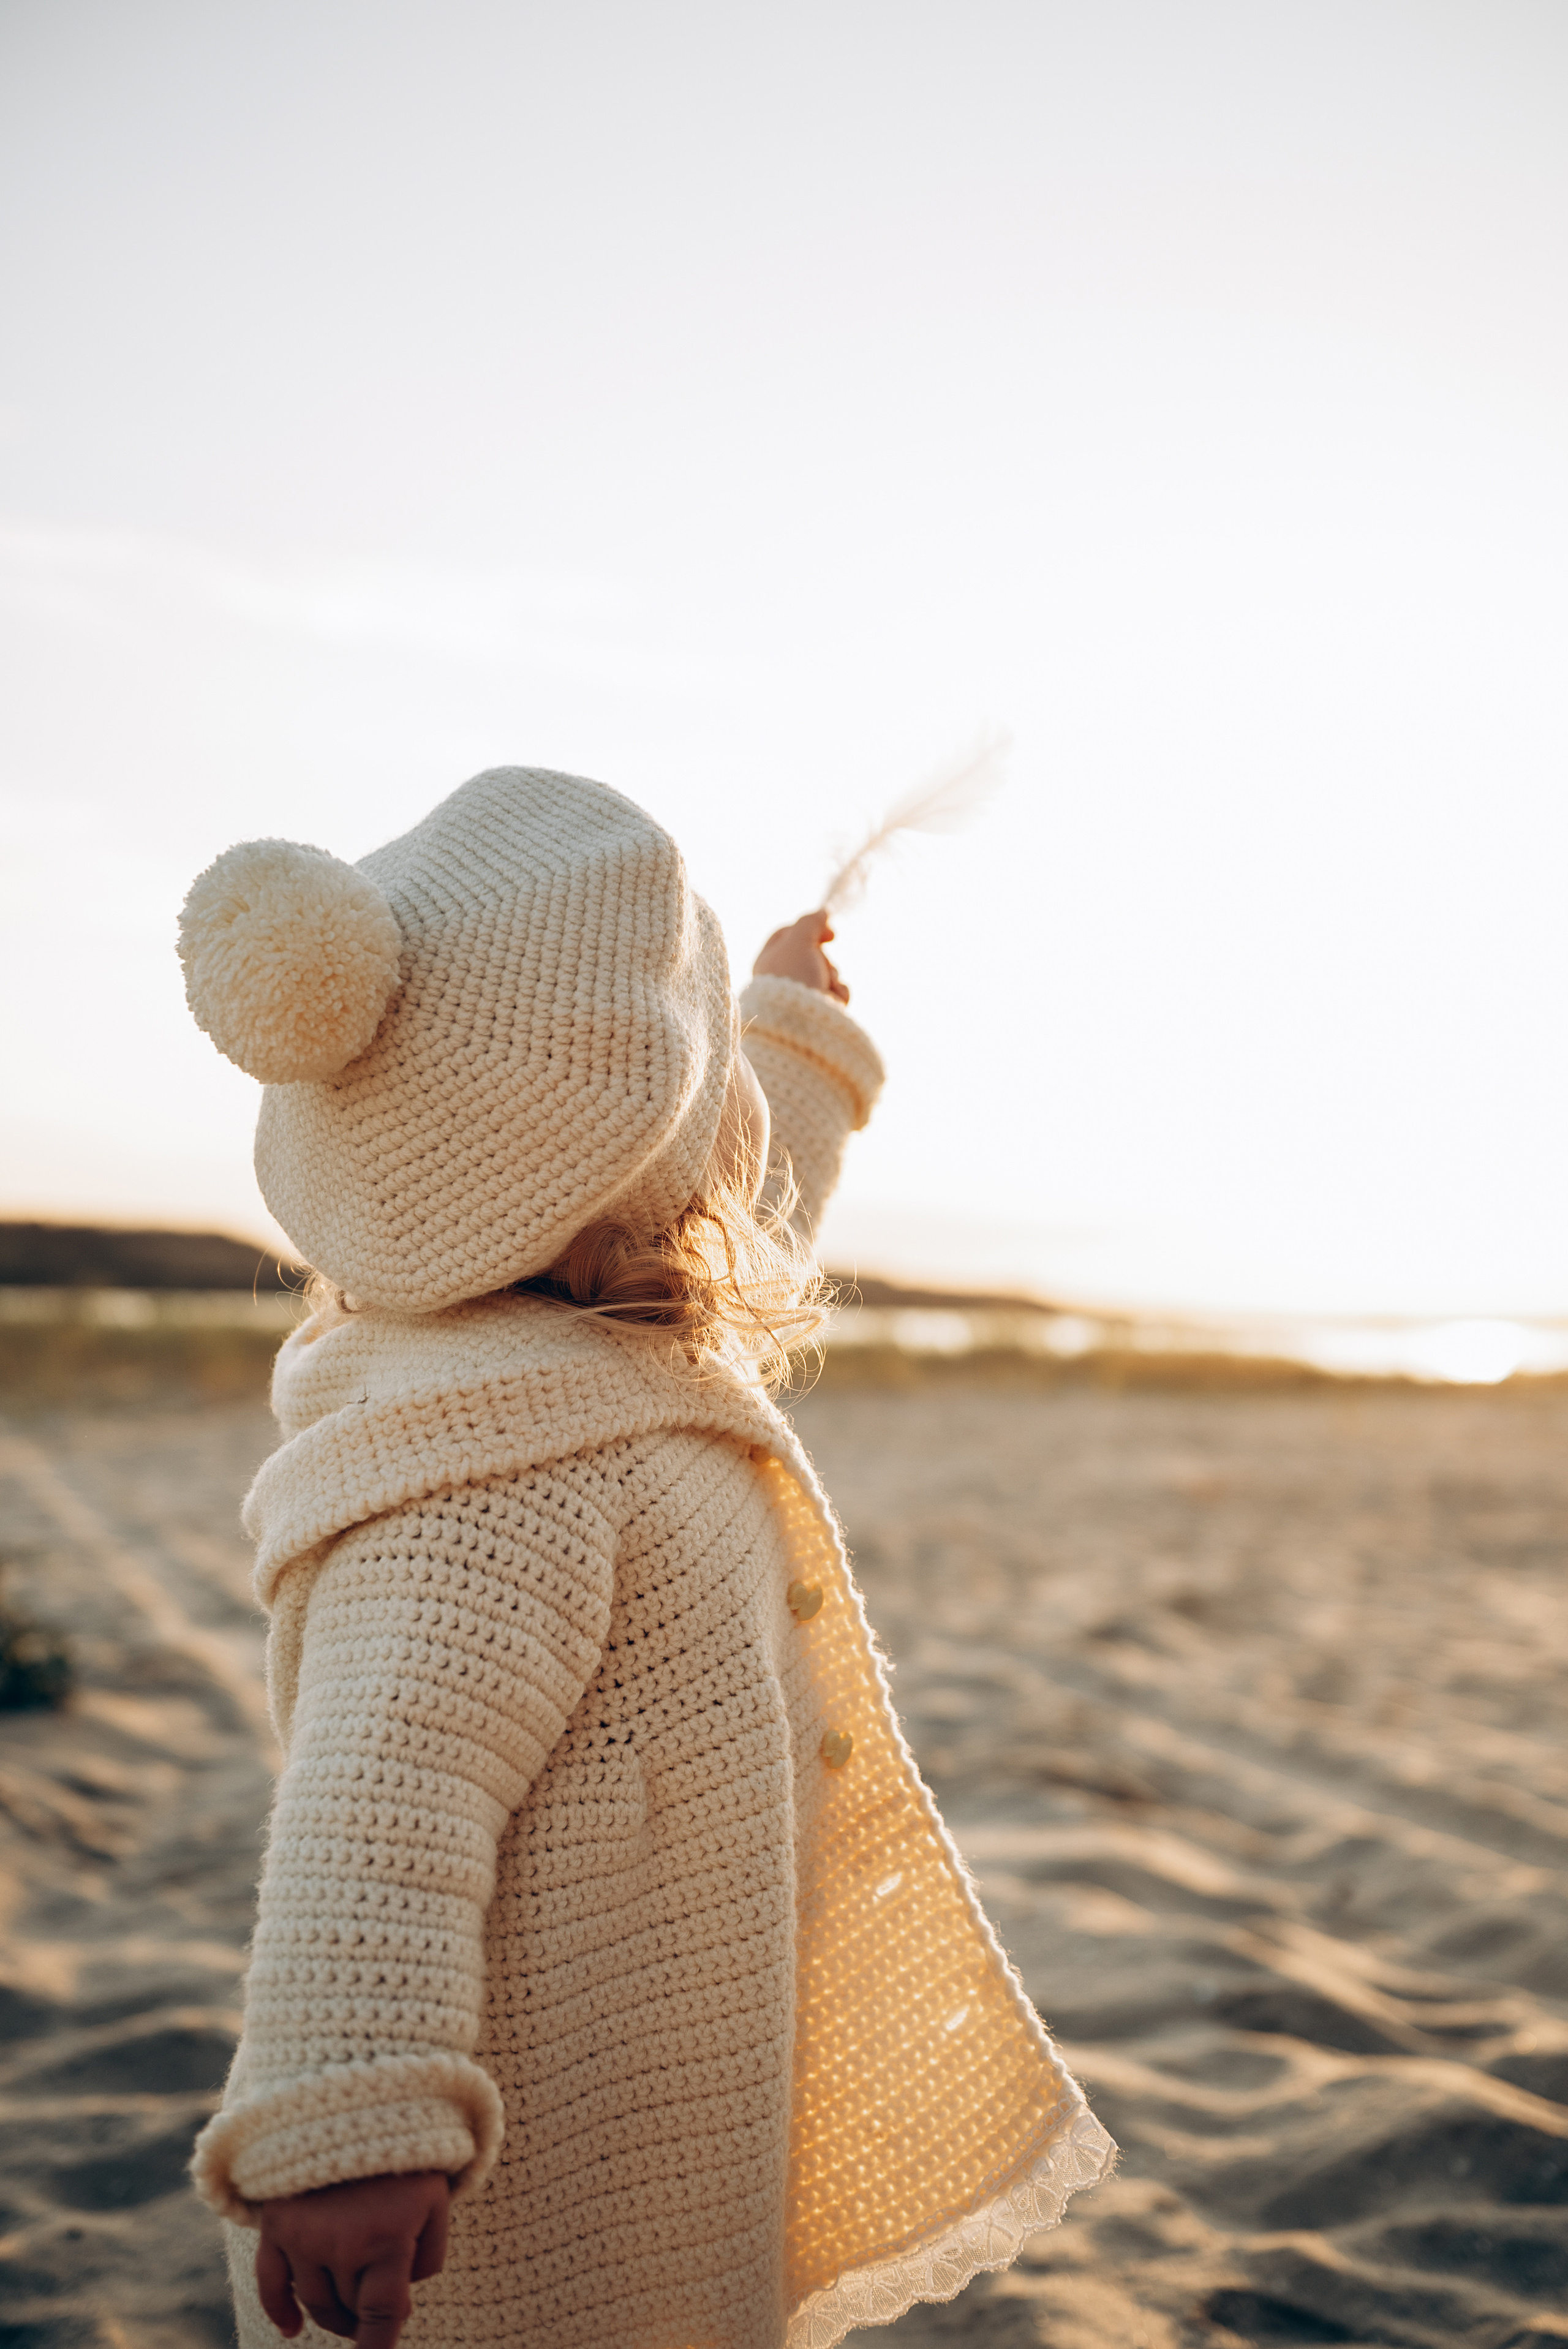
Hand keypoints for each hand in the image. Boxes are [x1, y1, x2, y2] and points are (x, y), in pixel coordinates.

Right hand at [255, 2170, 450, 2346]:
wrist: (359, 2097)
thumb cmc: (408, 2153)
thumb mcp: (437, 2199)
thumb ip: (428, 2257)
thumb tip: (401, 2305)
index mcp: (386, 2238)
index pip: (382, 2316)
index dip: (379, 2346)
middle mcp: (340, 2243)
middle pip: (348, 2309)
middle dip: (364, 2315)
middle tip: (377, 2308)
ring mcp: (303, 2235)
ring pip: (315, 2302)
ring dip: (332, 2313)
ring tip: (349, 2310)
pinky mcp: (277, 2223)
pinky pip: (270, 2282)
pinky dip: (279, 2310)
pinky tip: (291, 2329)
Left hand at [752, 910, 848, 1003]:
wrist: (799, 1020)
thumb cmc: (793, 977)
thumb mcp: (798, 941)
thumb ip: (810, 922)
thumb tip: (823, 911)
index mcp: (769, 959)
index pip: (788, 935)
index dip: (810, 929)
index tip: (831, 933)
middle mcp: (783, 978)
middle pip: (812, 953)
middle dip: (824, 957)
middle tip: (823, 965)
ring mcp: (801, 995)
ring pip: (827, 973)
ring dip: (832, 975)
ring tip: (825, 985)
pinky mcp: (818, 1010)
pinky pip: (836, 993)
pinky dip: (838, 993)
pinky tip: (833, 1000)